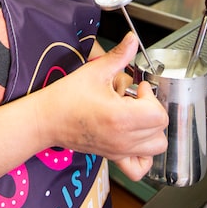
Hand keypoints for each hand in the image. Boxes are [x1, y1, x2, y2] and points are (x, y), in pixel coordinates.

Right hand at [35, 33, 168, 180]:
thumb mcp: (95, 71)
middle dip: (151, 109)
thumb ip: (119, 55)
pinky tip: (136, 138)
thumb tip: (132, 39)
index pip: (158, 113)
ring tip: (135, 115)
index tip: (137, 88)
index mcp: (120, 117)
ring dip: (151, 129)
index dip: (150, 96)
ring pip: (156, 146)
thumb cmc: (65, 97)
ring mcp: (119, 150)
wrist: (46, 119)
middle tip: (134, 98)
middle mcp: (123, 138)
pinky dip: (145, 155)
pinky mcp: (113, 156)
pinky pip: (139, 168)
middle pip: (160, 128)